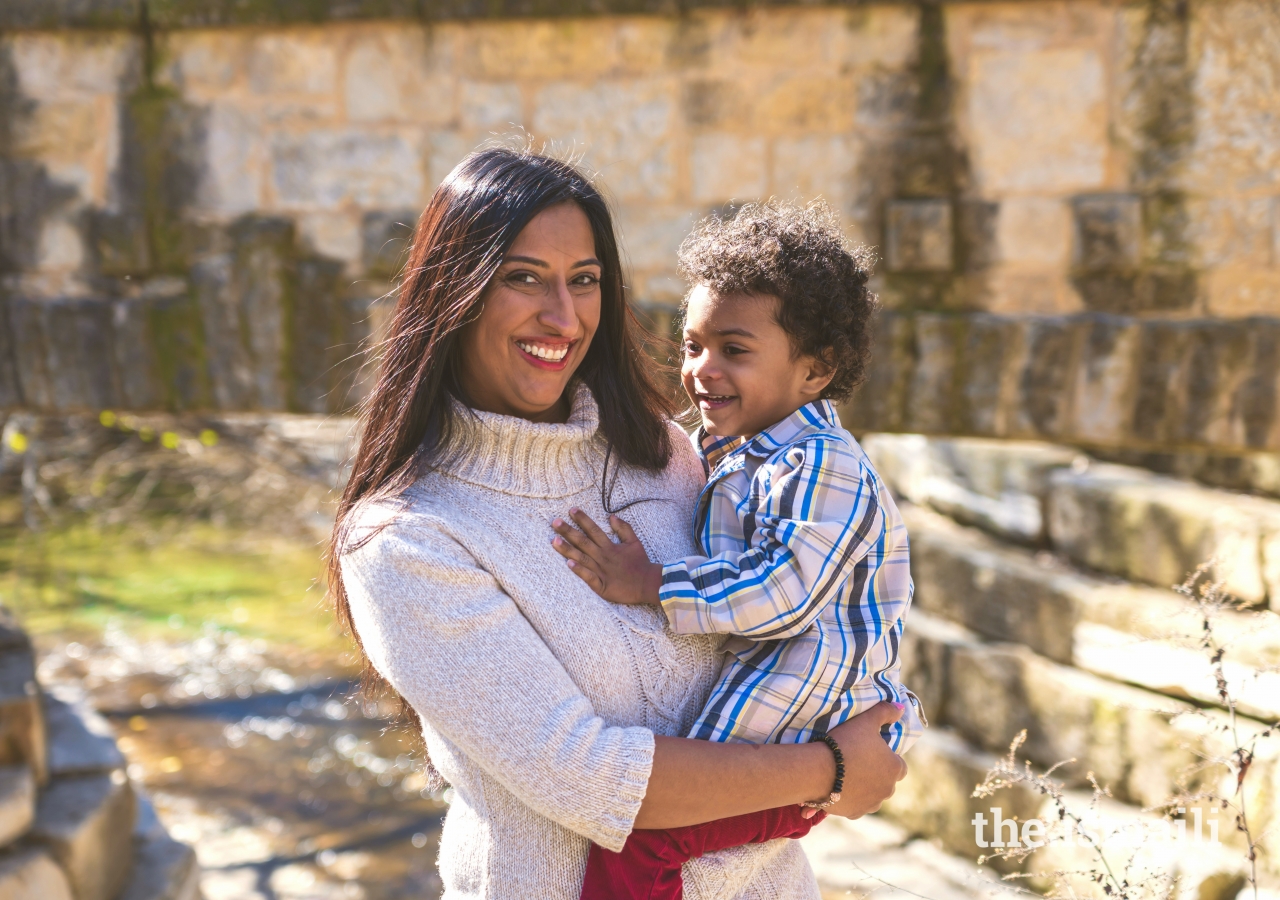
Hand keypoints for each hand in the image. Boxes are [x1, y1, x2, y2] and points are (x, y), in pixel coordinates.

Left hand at [551, 509, 662, 605]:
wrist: (648, 584)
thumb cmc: (640, 563)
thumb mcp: (634, 542)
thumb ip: (624, 528)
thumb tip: (612, 516)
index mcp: (610, 547)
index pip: (594, 530)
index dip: (582, 519)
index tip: (571, 510)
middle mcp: (603, 557)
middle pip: (583, 542)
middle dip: (568, 531)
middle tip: (555, 522)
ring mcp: (601, 571)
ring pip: (582, 558)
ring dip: (568, 549)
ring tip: (554, 541)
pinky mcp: (602, 586)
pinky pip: (588, 577)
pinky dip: (579, 570)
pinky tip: (568, 563)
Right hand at [804, 701, 906, 819]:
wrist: (820, 770)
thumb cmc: (846, 742)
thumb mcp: (866, 720)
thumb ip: (885, 712)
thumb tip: (900, 707)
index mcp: (895, 769)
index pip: (899, 765)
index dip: (886, 758)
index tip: (871, 751)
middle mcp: (888, 790)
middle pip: (885, 781)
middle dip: (875, 774)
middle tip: (856, 761)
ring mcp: (872, 804)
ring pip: (872, 795)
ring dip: (864, 788)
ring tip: (845, 774)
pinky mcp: (854, 813)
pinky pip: (855, 805)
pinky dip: (849, 799)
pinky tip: (837, 787)